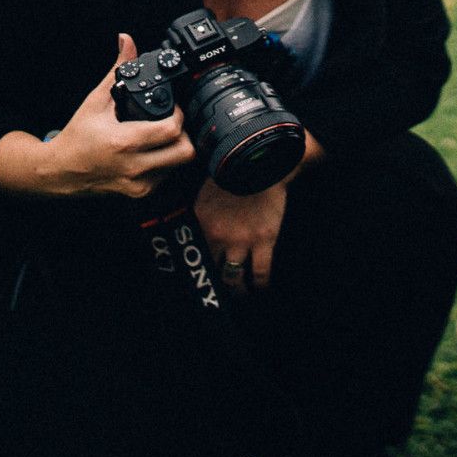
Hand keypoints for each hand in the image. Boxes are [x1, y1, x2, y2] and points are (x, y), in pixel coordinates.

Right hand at [0, 34, 196, 197]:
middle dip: (185, 133)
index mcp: (125, 142)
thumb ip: (116, 70)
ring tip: (160, 136)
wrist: (59, 171)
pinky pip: (166, 176)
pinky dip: (165, 162)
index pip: (172, 129)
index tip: (170, 107)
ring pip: (179, 165)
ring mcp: (139, 183)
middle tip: (172, 122)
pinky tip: (150, 151)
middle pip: (185, 152)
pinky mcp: (140, 193)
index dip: (177, 114)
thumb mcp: (95, 101)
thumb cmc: (77, 137)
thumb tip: (127, 41)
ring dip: (176, 148)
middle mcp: (135, 166)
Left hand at [191, 129, 323, 288]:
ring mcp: (242, 241)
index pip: (192, 254)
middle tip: (218, 290)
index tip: (196, 278)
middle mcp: (218, 236)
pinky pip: (261, 272)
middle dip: (214, 284)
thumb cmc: (235, 172)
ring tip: (240, 293)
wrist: (264, 162)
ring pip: (234, 279)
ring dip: (236, 290)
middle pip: (211, 271)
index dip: (194, 269)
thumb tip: (191, 227)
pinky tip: (261, 288)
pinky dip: (261, 284)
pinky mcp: (264, 240)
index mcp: (201, 223)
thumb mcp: (206, 192)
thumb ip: (199, 214)